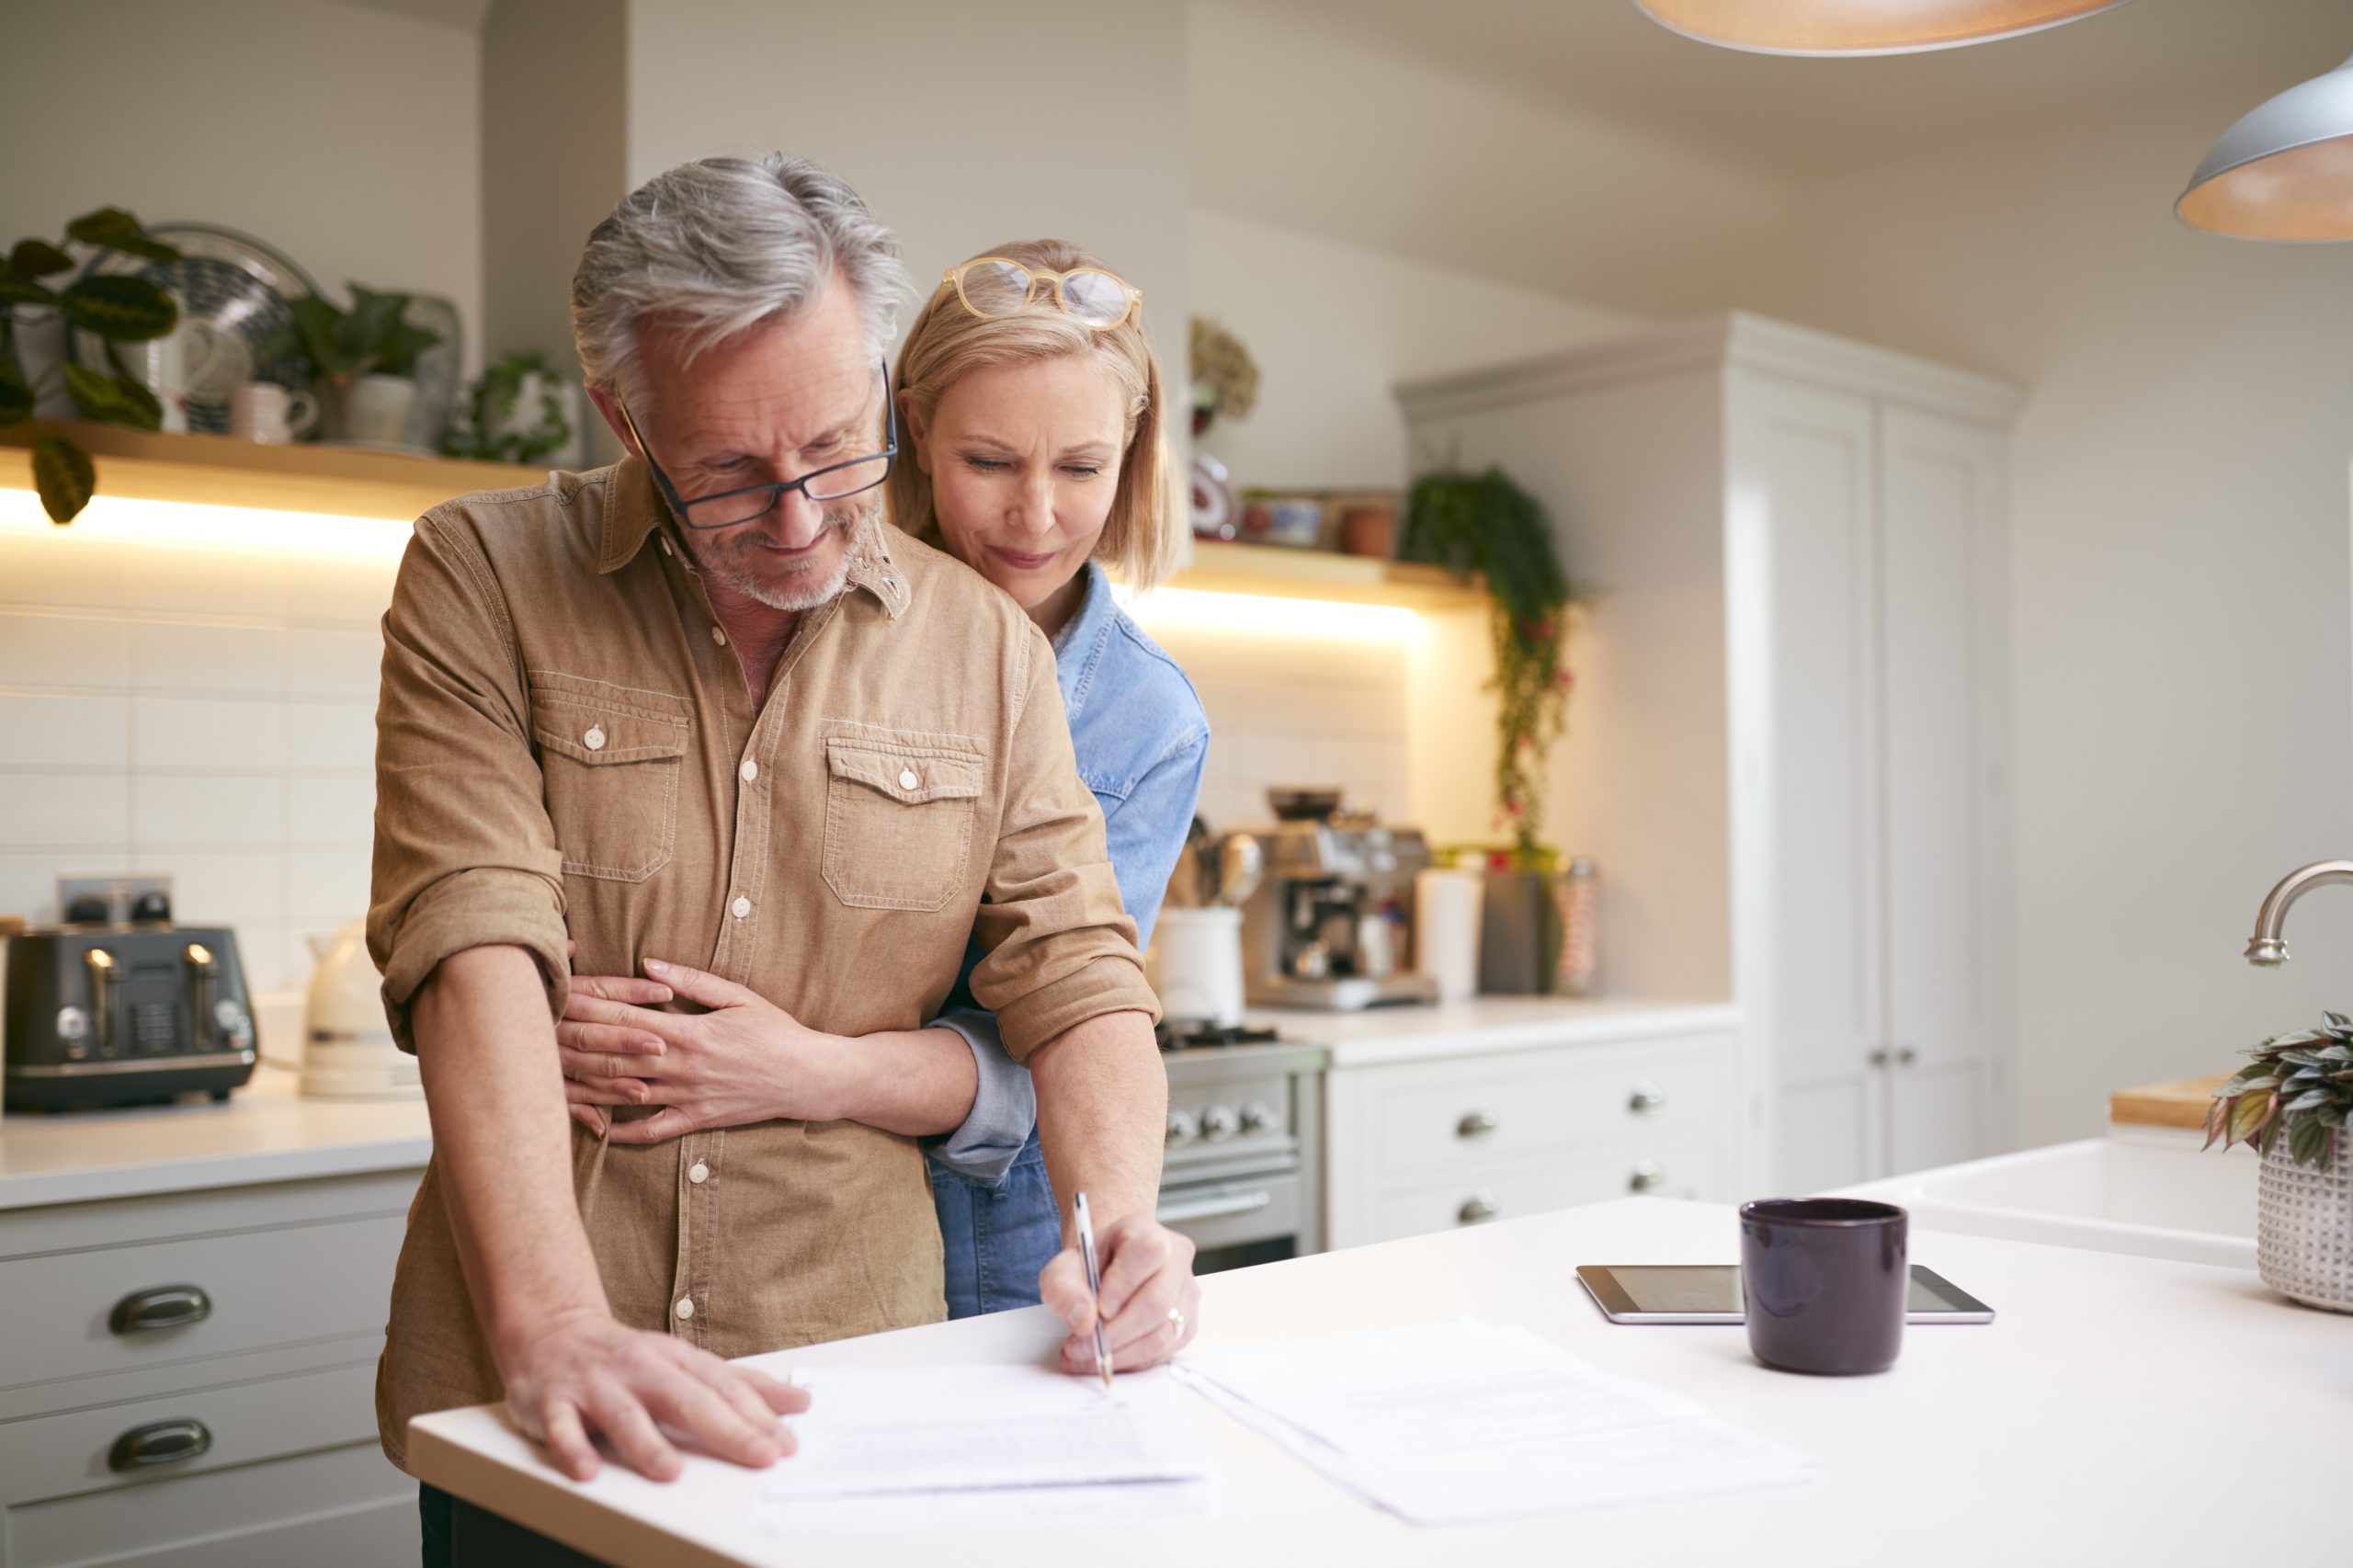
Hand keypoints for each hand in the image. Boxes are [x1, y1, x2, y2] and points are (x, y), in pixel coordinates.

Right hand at [498, 1305, 808, 1481]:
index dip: (757, 1416)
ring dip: (647, 1444)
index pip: (723, 1387)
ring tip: (671, 1472)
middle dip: (726, 1429)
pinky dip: (572, 1449)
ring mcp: (597, 1385)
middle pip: (686, 1399)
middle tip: (759, 1456)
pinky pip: (561, 1427)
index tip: (786, 1445)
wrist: (553, 1332)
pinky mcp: (554, 1402)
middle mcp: (640, 1368)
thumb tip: (800, 1403)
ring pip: (624, 1415)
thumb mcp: (686, 1363)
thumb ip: (741, 1385)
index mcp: (675, 1359)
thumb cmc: (630, 1358)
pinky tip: (587, 1471)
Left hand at [557, 958, 844, 1142]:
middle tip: (535, 1036)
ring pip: (625, 1093)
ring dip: (585, 1087)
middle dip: (573, 1044)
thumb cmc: (776, 1031)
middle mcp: (680, 1067)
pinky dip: (625, 1132)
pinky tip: (598, 1130)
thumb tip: (649, 962)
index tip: (556, 997)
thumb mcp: (739, 996)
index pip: (624, 1017)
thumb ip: (692, 980)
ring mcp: (687, 1096)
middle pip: (614, 1055)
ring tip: (548, 1082)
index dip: (587, 1008)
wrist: (808, 1077)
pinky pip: (654, 1130)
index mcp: (688, 1032)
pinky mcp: (697, 1119)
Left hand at [1039, 1212, 1199, 1375]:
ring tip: (1086, 1356)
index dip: (1122, 1285)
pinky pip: (1163, 1353)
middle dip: (1114, 1334)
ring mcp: (1186, 1294)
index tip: (1096, 1311)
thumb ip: (1064, 1289)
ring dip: (1120, 1354)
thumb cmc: (1090, 1266)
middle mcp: (1176, 1261)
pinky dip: (1131, 1362)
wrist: (1108, 1272)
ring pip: (1162, 1334)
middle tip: (1080, 1346)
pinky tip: (1107, 1357)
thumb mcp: (1063, 1268)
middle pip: (1157, 1302)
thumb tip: (1083, 1320)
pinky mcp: (1187, 1326)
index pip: (1147, 1252)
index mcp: (1147, 1233)